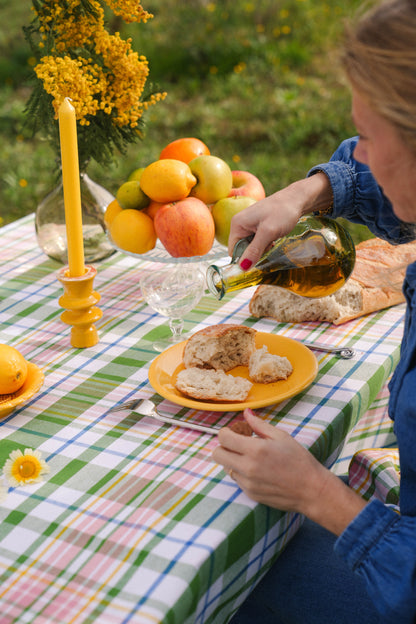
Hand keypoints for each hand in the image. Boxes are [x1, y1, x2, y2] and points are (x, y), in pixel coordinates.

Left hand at [213, 408, 366, 534]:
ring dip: (233, 460)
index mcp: (255, 450)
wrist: (311, 490)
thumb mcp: (281, 436)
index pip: (224, 438)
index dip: (226, 432)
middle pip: (218, 454)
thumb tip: (246, 412)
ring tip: (251, 457)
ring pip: (226, 467)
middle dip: (224, 446)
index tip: (233, 431)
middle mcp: (248, 467)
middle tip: (237, 443)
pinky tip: (258, 470)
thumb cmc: (299, 460)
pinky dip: (242, 473)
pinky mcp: (250, 494)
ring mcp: (247, 483)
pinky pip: (237, 480)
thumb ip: (259, 424)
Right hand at [228, 173, 332, 268]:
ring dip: (262, 247)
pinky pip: (256, 240)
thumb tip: (242, 268)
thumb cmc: (282, 212)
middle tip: (269, 243)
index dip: (244, 258)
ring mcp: (248, 224)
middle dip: (255, 252)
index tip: (260, 255)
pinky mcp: (256, 225)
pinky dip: (265, 242)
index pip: (233, 251)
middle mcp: (239, 224)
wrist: (296, 198)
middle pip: (242, 249)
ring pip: (250, 246)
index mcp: (237, 224)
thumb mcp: (268, 233)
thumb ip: (254, 250)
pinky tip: (273, 236)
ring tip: (272, 238)